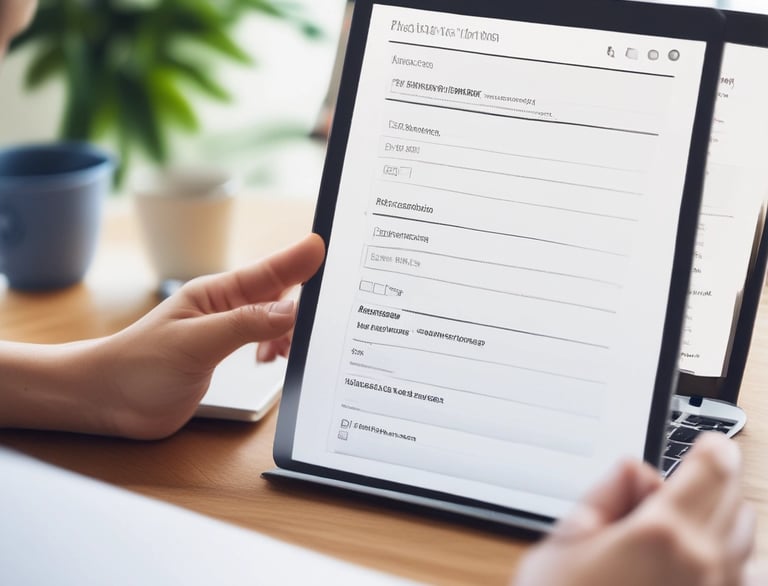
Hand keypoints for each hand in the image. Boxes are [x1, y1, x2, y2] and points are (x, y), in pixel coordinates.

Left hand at [88, 233, 324, 438]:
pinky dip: (279, 348)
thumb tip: (291, 310)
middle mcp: (226, 308)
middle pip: (279, 292)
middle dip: (305, 301)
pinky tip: (276, 360)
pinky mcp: (226, 354)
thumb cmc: (139, 366)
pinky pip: (265, 341)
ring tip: (292, 350)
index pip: (268, 271)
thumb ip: (245, 324)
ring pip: (276, 318)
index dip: (299, 260)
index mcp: (217, 293)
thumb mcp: (195, 344)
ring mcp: (227, 330)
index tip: (326, 248)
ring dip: (292, 330)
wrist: (107, 401)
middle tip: (327, 316)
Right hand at [514, 433, 754, 585]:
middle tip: (681, 487)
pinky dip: (734, 568)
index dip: (713, 449)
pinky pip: (747, 583)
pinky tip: (702, 569)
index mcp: (664, 534)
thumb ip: (608, 493)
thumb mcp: (565, 538)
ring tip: (687, 531)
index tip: (709, 446)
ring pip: (749, 546)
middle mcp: (705, 567)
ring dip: (725, 527)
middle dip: (714, 485)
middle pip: (737, 503)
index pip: (714, 469)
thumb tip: (638, 475)